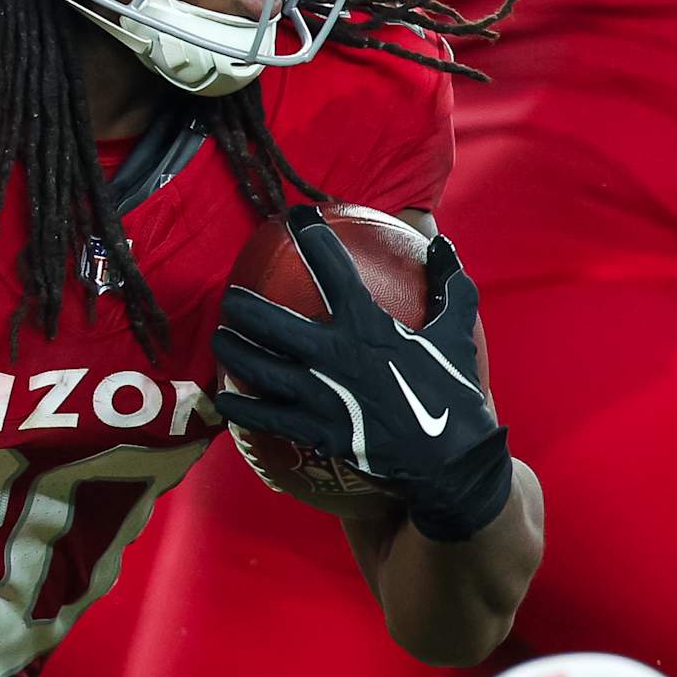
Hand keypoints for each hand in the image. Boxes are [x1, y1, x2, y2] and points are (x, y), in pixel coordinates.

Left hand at [212, 206, 512, 540]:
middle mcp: (334, 355)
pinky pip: (266, 415)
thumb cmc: (452, 391)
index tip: (296, 216)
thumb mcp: (456, 331)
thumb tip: (441, 244)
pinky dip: (241, 406)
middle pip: (271, 323)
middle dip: (243, 306)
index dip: (311, 235)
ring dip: (233, 350)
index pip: (332, 268)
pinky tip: (226, 396)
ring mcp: (321, 395)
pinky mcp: (316, 430)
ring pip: (259, 367)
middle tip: (229, 296)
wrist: (451, 459)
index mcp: (366, 325)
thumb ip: (449, 285)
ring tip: (219, 338)